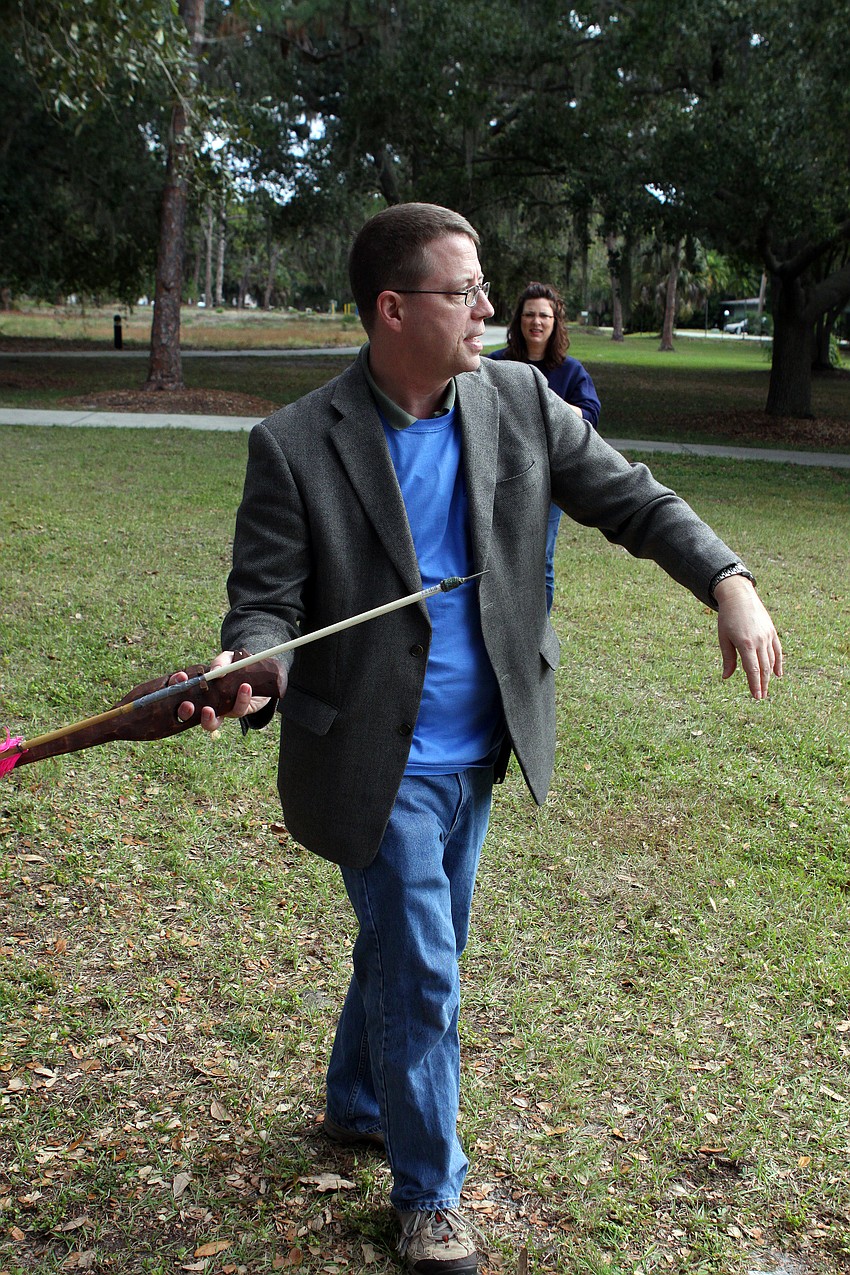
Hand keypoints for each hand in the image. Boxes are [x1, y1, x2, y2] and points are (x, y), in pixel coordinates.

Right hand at [170, 652, 271, 732]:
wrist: (263, 674)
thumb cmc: (239, 666)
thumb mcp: (230, 658)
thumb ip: (221, 661)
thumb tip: (216, 671)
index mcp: (199, 687)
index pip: (180, 688)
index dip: (176, 684)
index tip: (181, 677)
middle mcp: (206, 702)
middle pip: (188, 715)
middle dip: (184, 712)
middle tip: (187, 705)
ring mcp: (221, 710)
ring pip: (210, 724)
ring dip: (207, 719)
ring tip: (208, 710)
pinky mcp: (238, 712)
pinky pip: (237, 711)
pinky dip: (241, 698)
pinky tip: (245, 687)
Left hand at [715, 576, 782, 699]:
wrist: (739, 596)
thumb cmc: (727, 618)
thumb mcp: (724, 638)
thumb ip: (728, 658)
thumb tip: (726, 677)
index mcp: (745, 644)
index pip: (753, 669)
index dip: (755, 684)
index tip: (756, 696)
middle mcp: (759, 641)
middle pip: (764, 668)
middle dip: (763, 684)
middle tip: (760, 697)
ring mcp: (767, 636)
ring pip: (772, 660)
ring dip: (770, 676)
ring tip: (766, 688)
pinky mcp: (772, 631)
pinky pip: (777, 650)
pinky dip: (778, 663)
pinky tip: (778, 674)